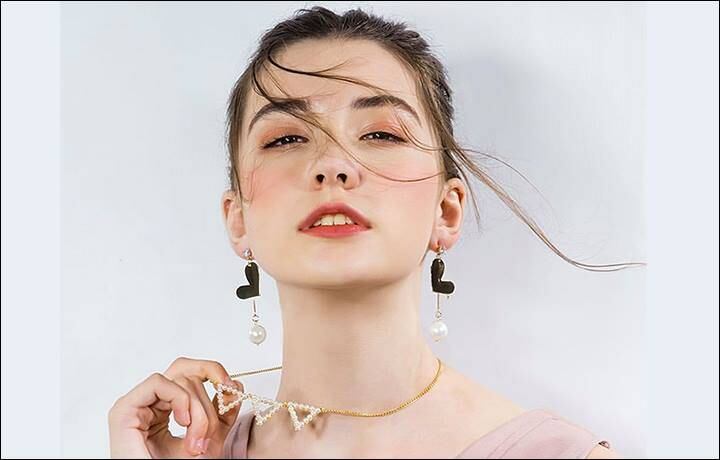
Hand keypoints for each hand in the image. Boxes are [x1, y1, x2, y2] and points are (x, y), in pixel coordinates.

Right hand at [108, 357, 243, 457]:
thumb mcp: (210, 437)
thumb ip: (221, 412)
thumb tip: (234, 385)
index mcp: (166, 407)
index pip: (190, 373)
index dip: (213, 371)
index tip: (230, 387)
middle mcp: (149, 402)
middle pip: (186, 372)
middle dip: (205, 405)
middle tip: (208, 436)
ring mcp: (136, 404)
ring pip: (178, 379)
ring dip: (196, 411)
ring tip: (195, 441)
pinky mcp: (124, 409)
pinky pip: (158, 382)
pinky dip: (178, 399)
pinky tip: (182, 422)